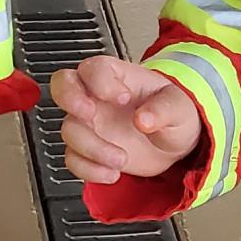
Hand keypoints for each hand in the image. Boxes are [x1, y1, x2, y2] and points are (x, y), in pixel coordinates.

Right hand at [50, 55, 203, 184]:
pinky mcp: (88, 150)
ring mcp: (90, 124)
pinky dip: (89, 169)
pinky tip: (112, 172)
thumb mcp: (178, 105)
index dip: (102, 81)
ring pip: (69, 129)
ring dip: (92, 147)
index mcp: (117, 77)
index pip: (94, 68)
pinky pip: (73, 159)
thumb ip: (163, 109)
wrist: (173, 144)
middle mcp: (96, 97)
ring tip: (121, 159)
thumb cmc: (172, 112)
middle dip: (70, 99)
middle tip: (89, 114)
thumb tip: (144, 118)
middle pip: (63, 85)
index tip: (123, 98)